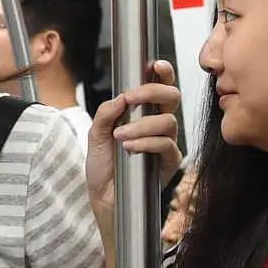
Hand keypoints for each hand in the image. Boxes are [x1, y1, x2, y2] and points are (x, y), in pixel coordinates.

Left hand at [86, 60, 183, 224]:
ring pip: (168, 121)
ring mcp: (166, 144)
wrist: (105, 202)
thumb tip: (120, 98)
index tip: (155, 65)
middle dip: (153, 92)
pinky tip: (130, 148)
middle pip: (172, 97)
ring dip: (142, 125)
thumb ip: (105, 115)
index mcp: (142, 115)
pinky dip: (147, 142)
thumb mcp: (96, 138)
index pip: (159, 89)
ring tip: (120, 136)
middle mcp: (158, 126)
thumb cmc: (104, 170)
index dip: (162, 74)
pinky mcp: (169, 163)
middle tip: (133, 98)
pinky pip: (166, 145)